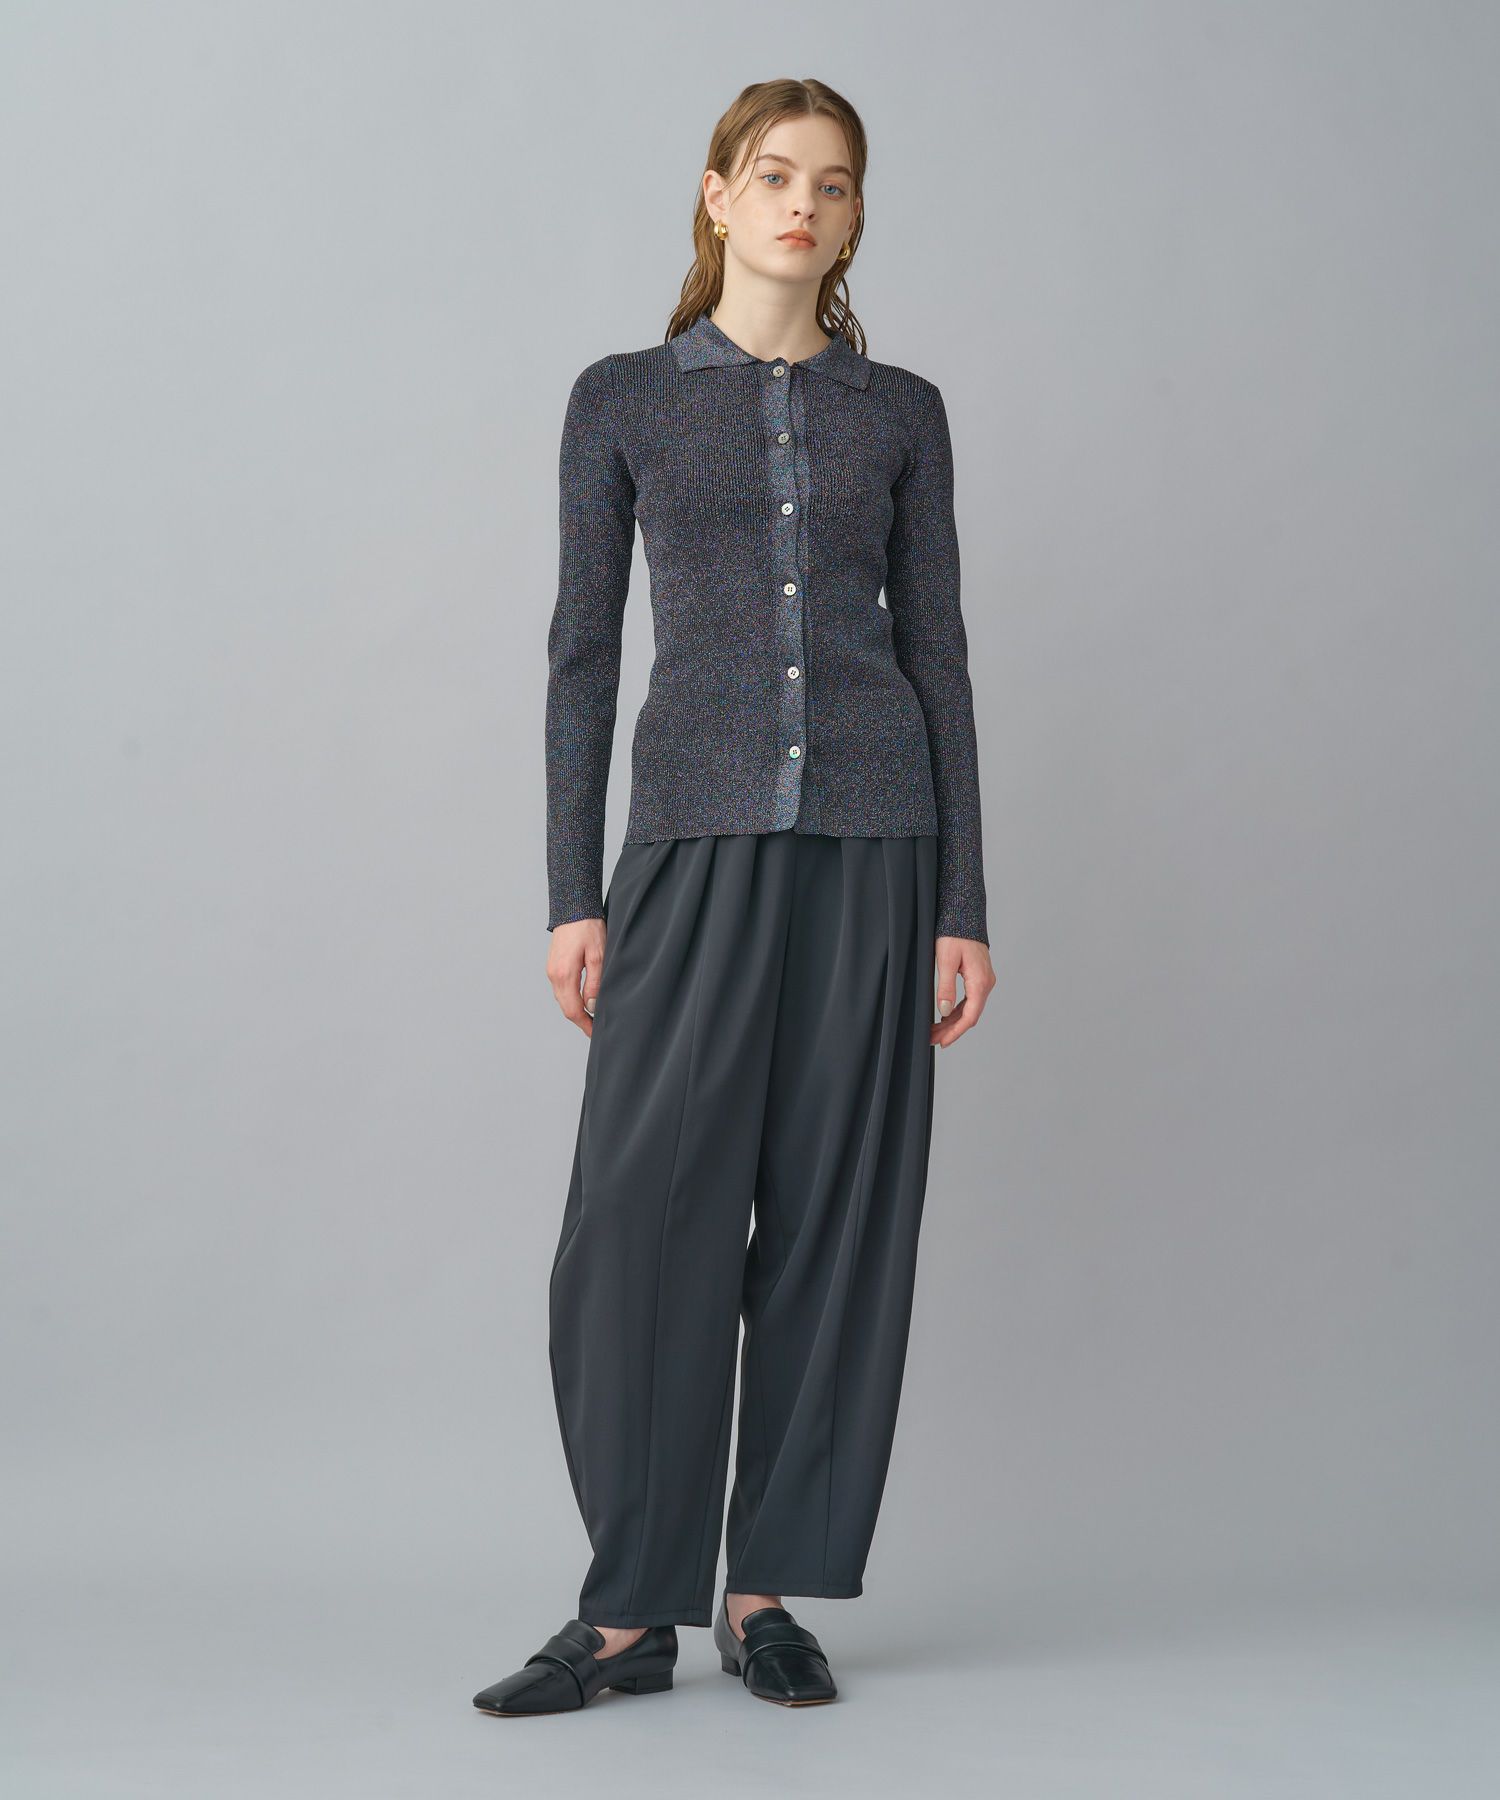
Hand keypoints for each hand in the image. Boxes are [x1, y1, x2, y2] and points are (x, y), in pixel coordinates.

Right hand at [547, 916, 606, 1035]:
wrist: (574, 908)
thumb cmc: (588, 928)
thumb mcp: (598, 956)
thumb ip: (595, 983)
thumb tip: (592, 1006)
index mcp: (564, 975)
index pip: (573, 1010)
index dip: (584, 1024)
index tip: (595, 1033)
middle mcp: (554, 975)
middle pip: (566, 1007)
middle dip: (581, 1020)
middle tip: (596, 1028)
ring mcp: (551, 971)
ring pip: (563, 999)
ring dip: (576, 1010)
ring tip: (592, 1016)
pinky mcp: (553, 966)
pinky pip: (561, 989)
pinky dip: (571, 999)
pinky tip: (583, 999)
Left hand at [931, 935, 994, 1048]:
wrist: (964, 914)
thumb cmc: (954, 934)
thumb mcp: (946, 961)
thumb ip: (946, 987)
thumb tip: (943, 1012)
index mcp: (980, 982)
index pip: (970, 1016)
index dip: (955, 1032)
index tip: (941, 1043)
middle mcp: (986, 983)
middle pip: (970, 1015)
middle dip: (951, 1029)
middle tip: (931, 1039)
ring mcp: (984, 980)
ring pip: (970, 1008)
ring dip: (952, 1021)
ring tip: (934, 1030)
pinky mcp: (979, 976)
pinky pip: (970, 999)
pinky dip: (957, 1010)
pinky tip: (944, 1015)